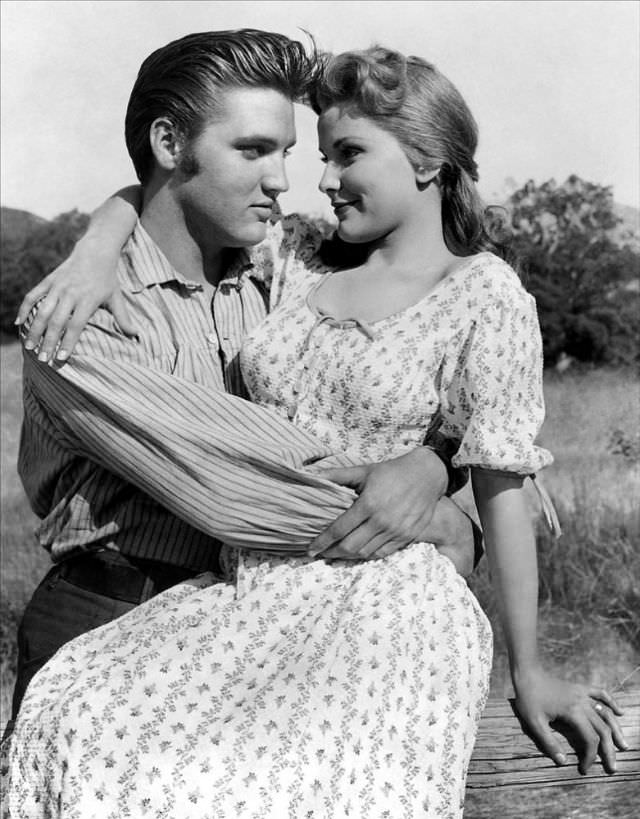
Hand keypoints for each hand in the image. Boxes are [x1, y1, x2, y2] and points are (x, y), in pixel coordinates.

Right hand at [15, 242, 135, 363]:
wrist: (96, 251)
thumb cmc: (107, 278)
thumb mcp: (117, 297)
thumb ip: (123, 318)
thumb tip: (135, 335)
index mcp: (88, 300)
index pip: (75, 325)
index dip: (68, 342)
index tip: (61, 358)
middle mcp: (71, 293)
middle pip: (56, 322)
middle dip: (48, 342)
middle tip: (43, 359)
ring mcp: (58, 286)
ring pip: (42, 310)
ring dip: (34, 329)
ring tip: (29, 346)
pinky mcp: (49, 280)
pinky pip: (33, 295)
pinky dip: (24, 308)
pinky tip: (18, 323)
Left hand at [308, 447, 447, 560]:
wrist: (427, 475)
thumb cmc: (392, 471)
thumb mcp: (364, 470)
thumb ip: (337, 475)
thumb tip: (312, 474)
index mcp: (368, 504)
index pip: (339, 529)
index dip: (322, 542)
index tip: (310, 549)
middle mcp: (381, 521)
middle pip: (350, 546)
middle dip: (332, 553)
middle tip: (321, 554)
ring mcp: (396, 531)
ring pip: (366, 553)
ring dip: (348, 557)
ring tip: (336, 555)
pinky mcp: (407, 537)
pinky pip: (383, 553)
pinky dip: (367, 556)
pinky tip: (358, 553)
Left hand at [513, 666, 627, 773]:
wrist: (527, 673)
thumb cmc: (528, 698)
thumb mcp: (534, 723)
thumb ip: (549, 743)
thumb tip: (563, 762)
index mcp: (573, 712)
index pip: (590, 739)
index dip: (590, 756)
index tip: (584, 768)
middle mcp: (582, 702)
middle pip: (602, 728)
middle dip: (608, 749)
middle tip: (613, 767)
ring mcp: (582, 693)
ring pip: (606, 713)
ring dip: (616, 730)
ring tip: (624, 745)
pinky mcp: (580, 687)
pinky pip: (600, 693)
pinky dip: (611, 702)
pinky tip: (619, 712)